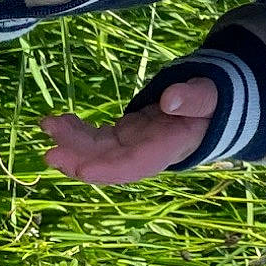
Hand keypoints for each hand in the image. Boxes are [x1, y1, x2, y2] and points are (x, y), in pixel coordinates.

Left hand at [39, 77, 219, 183]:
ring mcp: (134, 144)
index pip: (134, 165)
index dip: (107, 170)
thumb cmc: (217, 101)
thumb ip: (195, 98)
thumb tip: (169, 99)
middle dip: (78, 158)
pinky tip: (60, 122)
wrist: (216, 108)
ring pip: (98, 150)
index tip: (81, 168)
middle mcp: (146, 152)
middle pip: (108, 161)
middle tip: (49, 152)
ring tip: (48, 125)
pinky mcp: (127, 134)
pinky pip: (98, 138)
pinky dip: (78, 131)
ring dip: (72, 142)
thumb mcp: (212, 96)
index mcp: (169, 147)